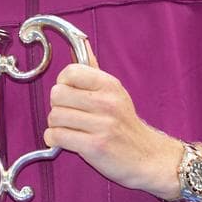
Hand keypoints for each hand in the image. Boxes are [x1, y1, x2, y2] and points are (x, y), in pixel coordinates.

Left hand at [42, 64, 180, 197]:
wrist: (148, 158)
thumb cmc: (125, 125)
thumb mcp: (115, 92)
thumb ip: (94, 70)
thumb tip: (81, 42)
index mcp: (109, 85)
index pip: (69, 72)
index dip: (63, 83)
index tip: (69, 94)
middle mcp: (106, 102)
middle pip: (57, 95)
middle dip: (57, 106)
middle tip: (69, 114)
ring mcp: (102, 125)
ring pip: (54, 117)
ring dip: (56, 125)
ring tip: (70, 129)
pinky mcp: (95, 146)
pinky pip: (56, 136)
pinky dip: (54, 140)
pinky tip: (66, 141)